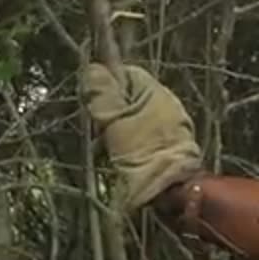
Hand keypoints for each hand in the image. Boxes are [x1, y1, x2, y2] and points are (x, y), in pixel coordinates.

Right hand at [80, 63, 202, 211]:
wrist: (170, 190)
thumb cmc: (143, 152)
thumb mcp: (117, 121)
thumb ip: (104, 95)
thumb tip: (93, 68)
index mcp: (156, 93)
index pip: (128, 73)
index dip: (106, 81)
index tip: (89, 97)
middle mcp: (165, 106)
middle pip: (129, 96)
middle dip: (108, 107)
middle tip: (94, 123)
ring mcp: (166, 127)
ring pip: (132, 118)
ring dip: (113, 127)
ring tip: (100, 142)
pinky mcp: (163, 149)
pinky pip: (139, 137)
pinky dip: (124, 143)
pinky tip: (112, 156)